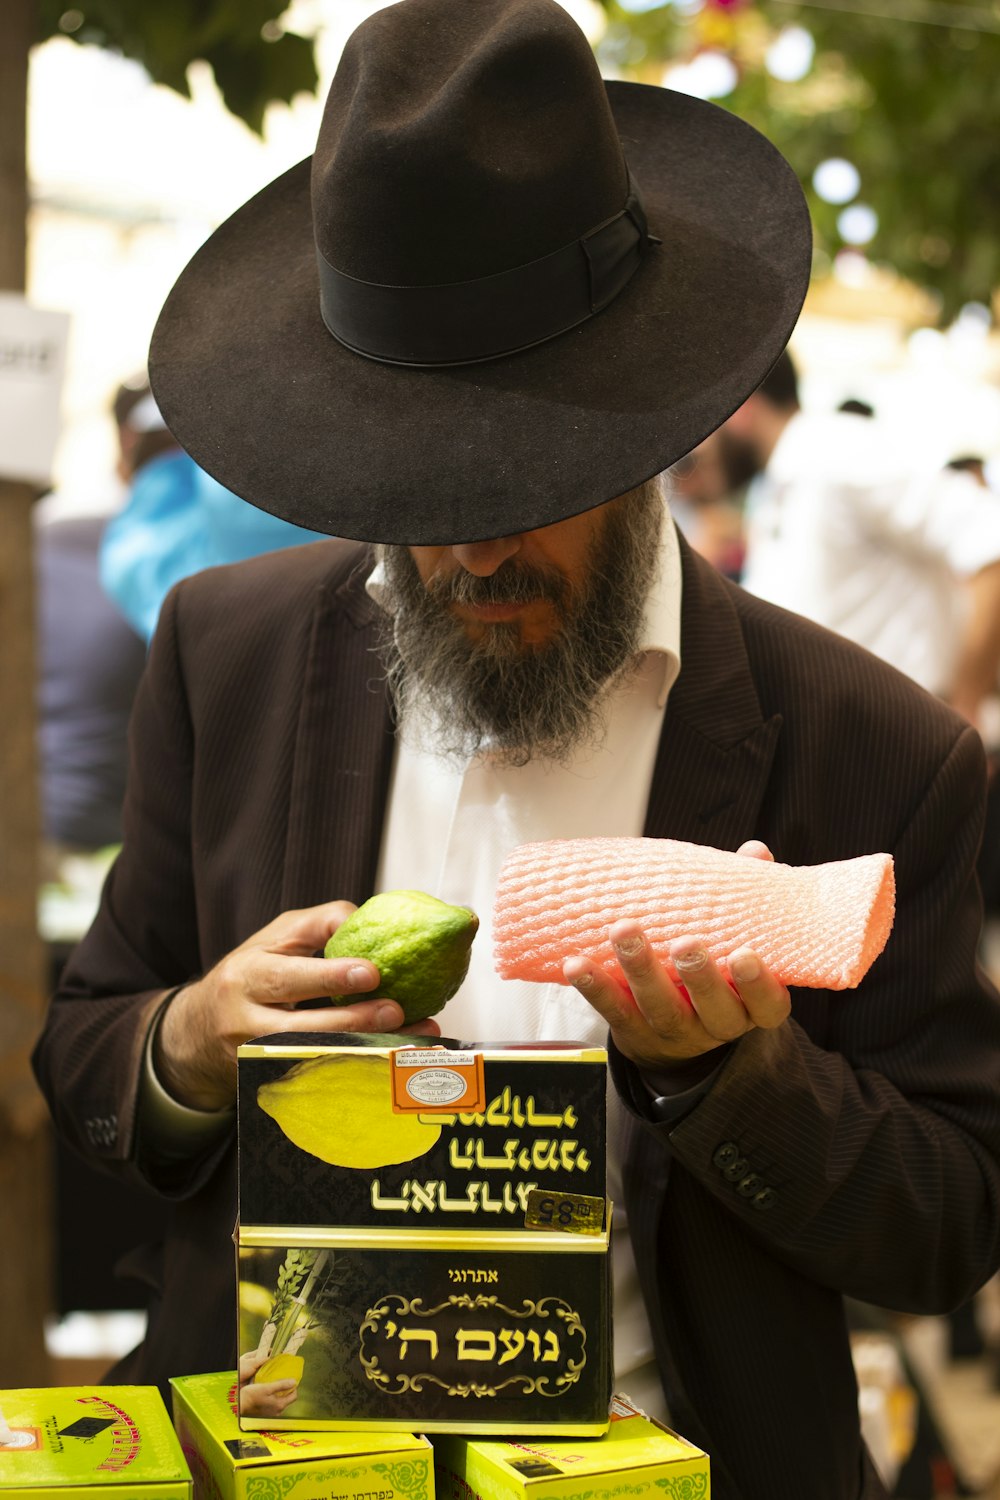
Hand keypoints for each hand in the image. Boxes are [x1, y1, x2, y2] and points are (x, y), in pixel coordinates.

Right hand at [155, 902, 439, 1109]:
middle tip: (397, 1010)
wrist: (198, 1031)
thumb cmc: (251, 974)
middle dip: (353, 1020)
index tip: (372, 973)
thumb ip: (319, 924)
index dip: (330, 976)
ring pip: (315, 1059)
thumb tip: (368, 916)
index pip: (288, 978)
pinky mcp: (272, 1084)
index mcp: (246, 977)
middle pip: (302, 1027)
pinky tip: (390, 1063)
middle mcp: (246, 1023)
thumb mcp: (273, 940)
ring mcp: (257, 1060)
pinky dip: (356, 1070)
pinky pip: (318, 1079)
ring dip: (366, 1050)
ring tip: (409, 1040)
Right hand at [238, 1349, 298, 1417]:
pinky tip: (268, 1392)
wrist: (240, 1405)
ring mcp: (271, 1413)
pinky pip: (274, 1404)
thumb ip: (282, 1385)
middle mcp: (277, 1411)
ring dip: (280, 1394)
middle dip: (287, 1390)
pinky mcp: (265, 1413)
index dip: (294, 1387)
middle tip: (283, 1381)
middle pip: (288, 1399)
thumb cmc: (252, 1396)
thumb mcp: (267, 1387)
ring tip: (275, 1385)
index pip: (294, 1396)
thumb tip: (294, 1381)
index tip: (290, 1379)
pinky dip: (274, 1398)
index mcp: (279, 1405)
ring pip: (281, 1402)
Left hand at [562, 840, 790, 1070]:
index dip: (758, 984)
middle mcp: (718, 1025)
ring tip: (624, 932)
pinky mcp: (635, 1033)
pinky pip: (614, 1012)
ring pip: (660, 1008)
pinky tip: (576, 963)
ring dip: (640, 970)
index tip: (745, 954)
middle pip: (714, 1010)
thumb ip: (745, 901)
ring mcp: (676, 1034)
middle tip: (685, 944)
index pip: (767, 1005)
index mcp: (752, 1006)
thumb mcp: (737, 941)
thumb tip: (754, 852)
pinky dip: (595, 987)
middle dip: (699, 976)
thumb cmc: (715, 973)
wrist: (677, 1037)